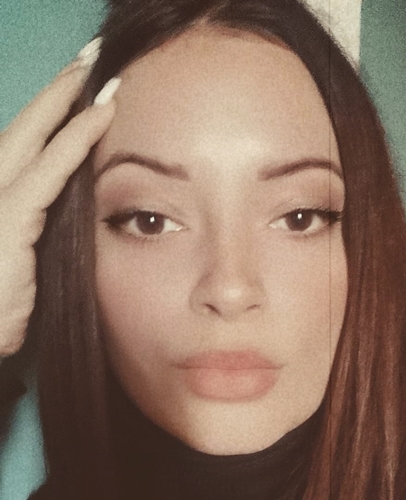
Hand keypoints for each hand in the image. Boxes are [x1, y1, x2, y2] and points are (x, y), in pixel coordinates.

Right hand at [0, 48, 117, 356]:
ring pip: (32, 137)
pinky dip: (74, 139)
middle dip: (56, 93)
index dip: (52, 117)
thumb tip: (68, 210)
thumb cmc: (6, 305)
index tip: (83, 94)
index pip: (26, 147)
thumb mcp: (30, 257)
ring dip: (65, 101)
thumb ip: (43, 226)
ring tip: (94, 71)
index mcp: (1, 200)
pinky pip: (48, 170)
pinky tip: (100, 115)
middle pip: (24, 128)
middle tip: (87, 62)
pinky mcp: (8, 220)